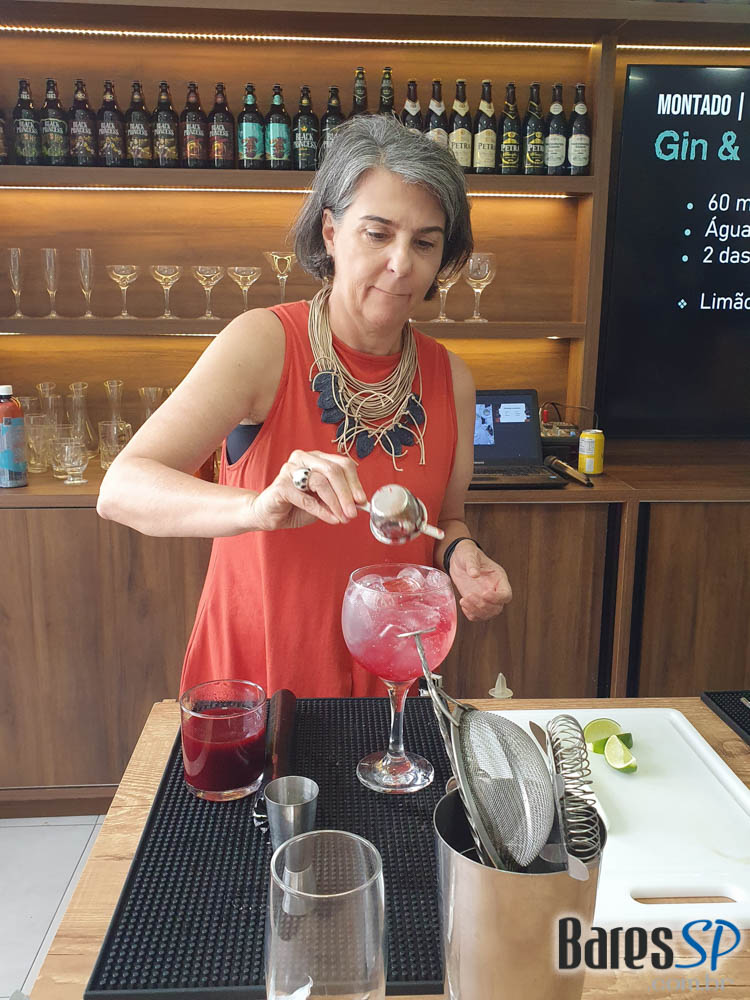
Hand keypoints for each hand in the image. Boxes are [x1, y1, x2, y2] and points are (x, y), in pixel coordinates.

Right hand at [248, 449, 367, 531]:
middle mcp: (303, 458)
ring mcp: (290, 469)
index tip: (362, 500)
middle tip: (353, 512)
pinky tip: (331, 519)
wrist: (270, 514)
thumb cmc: (297, 505)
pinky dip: (321, 511)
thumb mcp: (323, 500)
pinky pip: (306, 498)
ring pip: (321, 482)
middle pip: (333, 470)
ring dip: (335, 503)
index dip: (355, 482)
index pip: (342, 464)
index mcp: (317, 458)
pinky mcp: (281, 485)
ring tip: (342, 518)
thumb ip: (339, 497)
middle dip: (346, 494)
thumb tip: (359, 502)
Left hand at [449, 541, 511, 621]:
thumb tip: (474, 573)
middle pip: (497, 607)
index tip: (484, 593)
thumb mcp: (469, 554)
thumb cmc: (467, 554)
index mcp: (499, 579)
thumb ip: (472, 563)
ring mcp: (485, 598)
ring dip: (476, 611)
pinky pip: (477, 616)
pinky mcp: (475, 603)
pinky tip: (464, 604)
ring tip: (464, 600)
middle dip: (483, 605)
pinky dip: (471, 614)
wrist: (458, 559)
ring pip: (488, 614)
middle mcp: (494, 590)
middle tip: (469, 595)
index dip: (497, 598)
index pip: (506, 594)